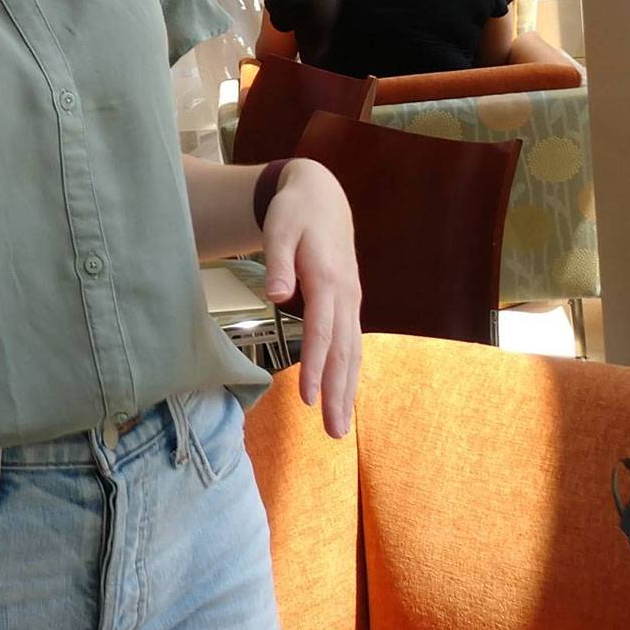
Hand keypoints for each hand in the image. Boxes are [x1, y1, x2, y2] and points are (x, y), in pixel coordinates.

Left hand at [260, 160, 361, 436]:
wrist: (323, 197)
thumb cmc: (296, 213)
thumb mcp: (280, 228)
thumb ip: (278, 261)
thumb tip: (277, 294)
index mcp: (328, 279)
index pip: (322, 331)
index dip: (316, 367)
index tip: (308, 399)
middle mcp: (346, 295)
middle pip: (344, 352)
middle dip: (339, 394)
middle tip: (334, 432)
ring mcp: (351, 300)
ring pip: (353, 352)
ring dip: (347, 390)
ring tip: (340, 426)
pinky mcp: (349, 303)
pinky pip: (352, 343)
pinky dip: (350, 372)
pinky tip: (344, 395)